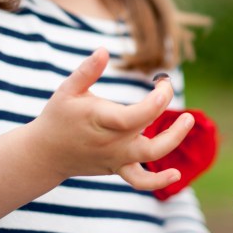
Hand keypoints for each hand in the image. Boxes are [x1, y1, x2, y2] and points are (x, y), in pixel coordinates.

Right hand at [28, 47, 193, 187]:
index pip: (138, 115)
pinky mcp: (118, 167)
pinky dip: (158, 182)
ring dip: (173, 141)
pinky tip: (176, 175)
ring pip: (150, 157)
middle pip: (150, 138)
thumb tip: (103, 51)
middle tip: (174, 94)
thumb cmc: (58, 117)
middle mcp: (112, 142)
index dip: (158, 99)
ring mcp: (116, 158)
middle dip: (170, 120)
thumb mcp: (68, 90)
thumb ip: (87, 71)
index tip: (164, 82)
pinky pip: (140, 181)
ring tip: (187, 121)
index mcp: (102, 120)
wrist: (44, 154)